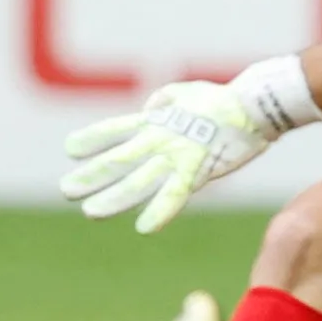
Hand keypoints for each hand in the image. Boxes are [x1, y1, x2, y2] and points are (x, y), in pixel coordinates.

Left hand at [58, 80, 274, 234]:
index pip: (115, 129)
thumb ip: (165, 100)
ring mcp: (177, 155)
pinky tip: (144, 228)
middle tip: (65, 190)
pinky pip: (176, 193)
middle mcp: (160, 138)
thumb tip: (149, 107)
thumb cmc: (224, 99)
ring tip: (89, 212)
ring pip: (138, 181)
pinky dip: (161, 210)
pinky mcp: (199, 169)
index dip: (92, 139)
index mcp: (157, 121)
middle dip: (91, 176)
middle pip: (118, 159)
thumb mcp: (187, 92)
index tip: (69, 148)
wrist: (256, 105)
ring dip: (113, 199)